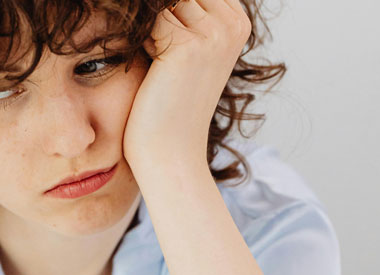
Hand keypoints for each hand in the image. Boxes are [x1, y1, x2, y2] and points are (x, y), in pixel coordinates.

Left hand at [123, 0, 250, 174]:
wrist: (170, 153)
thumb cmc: (171, 107)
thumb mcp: (185, 53)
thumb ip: (182, 17)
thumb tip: (157, 3)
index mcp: (237, 23)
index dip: (172, 16)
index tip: (171, 51)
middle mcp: (232, 25)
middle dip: (161, 20)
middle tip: (164, 61)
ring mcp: (214, 34)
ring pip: (165, 4)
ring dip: (151, 30)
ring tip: (159, 66)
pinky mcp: (187, 47)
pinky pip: (151, 20)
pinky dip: (142, 41)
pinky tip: (152, 70)